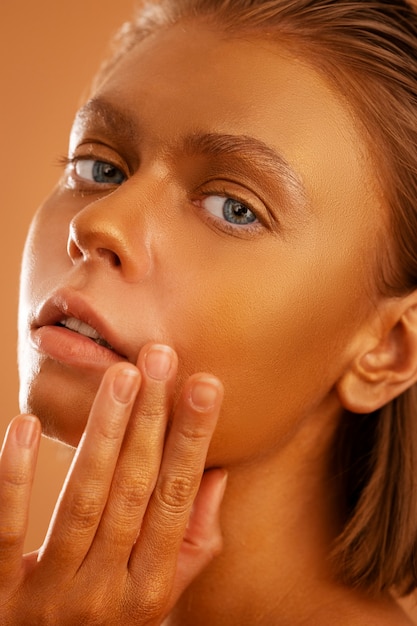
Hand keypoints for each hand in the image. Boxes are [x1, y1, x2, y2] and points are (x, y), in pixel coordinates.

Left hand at [0, 344, 224, 624]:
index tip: (205, 385)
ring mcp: (52, 596)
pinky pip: (8, 532)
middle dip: (151, 419)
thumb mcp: (158, 593)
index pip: (176, 499)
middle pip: (133, 491)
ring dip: (102, 433)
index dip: (193, 439)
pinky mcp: (1, 594)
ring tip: (121, 376)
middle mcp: (107, 592)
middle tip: (160, 357)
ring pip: (82, 501)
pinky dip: (16, 478)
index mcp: (150, 587)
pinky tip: (23, 426)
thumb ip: (192, 540)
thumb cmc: (107, 621)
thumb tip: (216, 472)